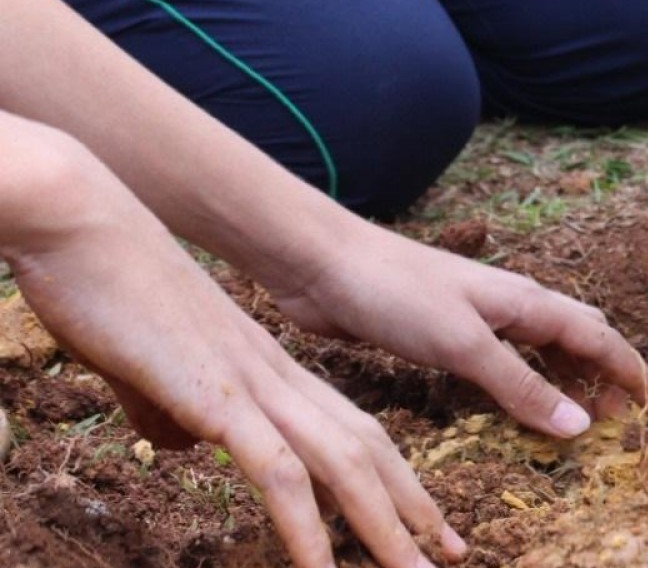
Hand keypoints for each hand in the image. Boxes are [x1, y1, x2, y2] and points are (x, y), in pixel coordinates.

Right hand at [1, 130, 464, 567]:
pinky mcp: (218, 398)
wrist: (85, 225)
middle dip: (412, 508)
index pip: (354, 427)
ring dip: (380, 529)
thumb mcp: (154, 364)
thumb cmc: (108, 289)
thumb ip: (177, 408)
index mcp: (271, 367)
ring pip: (343, 466)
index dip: (395, 476)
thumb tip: (185, 443)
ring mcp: (253, 386)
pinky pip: (277, 474)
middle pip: (367, 448)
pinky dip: (306, 529)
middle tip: (450, 556)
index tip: (426, 520)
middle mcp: (278, 376)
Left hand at [270, 223, 647, 437]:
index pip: (602, 342)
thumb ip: (521, 385)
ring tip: (589, 422)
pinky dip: (531, 386)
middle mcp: (512, 307)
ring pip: (547, 352)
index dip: (637, 377)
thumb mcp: (464, 344)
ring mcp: (480, 319)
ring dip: (574, 384)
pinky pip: (508, 364)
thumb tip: (582, 426)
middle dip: (614, 379)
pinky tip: (524, 406)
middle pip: (583, 342)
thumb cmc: (394, 290)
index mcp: (528, 301)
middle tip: (634, 422)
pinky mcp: (447, 335)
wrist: (321, 263)